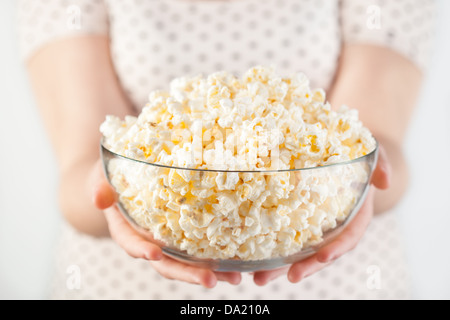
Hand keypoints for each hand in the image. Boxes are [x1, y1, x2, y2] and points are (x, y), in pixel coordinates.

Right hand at [91, 160, 240, 287]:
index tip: (154, 253)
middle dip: (187, 273)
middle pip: (166, 263)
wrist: (123, 180)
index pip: (131, 242)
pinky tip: (238, 259)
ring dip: (209, 272)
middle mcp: (148, 240)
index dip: (140, 249)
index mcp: (126, 227)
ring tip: (234, 276)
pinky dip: (216, 257)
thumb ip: (100, 186)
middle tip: (210, 281)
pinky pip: (198, 248)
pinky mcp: (183, 234)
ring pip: (186, 261)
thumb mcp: (102, 176)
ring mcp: (167, 241)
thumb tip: (100, 198)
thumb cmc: (112, 177)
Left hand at [252, 145, 391, 285]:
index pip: (349, 236)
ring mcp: (313, 224)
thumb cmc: (357, 153)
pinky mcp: (294, 217)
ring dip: (279, 266)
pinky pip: (282, 234)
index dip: (338, 248)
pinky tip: (249, 257)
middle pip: (320, 252)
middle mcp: (332, 225)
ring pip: (297, 250)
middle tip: (289, 277)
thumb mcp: (372, 154)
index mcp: (354, 214)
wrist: (340, 150)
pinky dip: (267, 247)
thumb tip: (384, 182)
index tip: (323, 258)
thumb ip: (382, 165)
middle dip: (305, 267)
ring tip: (258, 277)